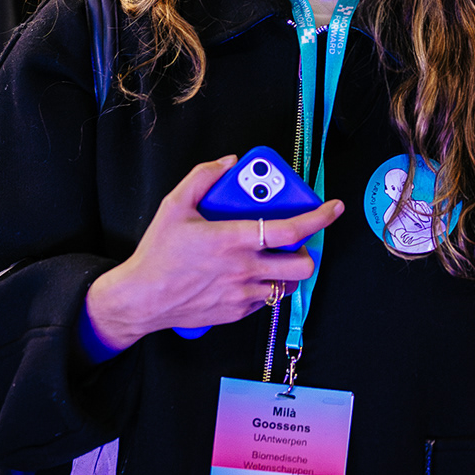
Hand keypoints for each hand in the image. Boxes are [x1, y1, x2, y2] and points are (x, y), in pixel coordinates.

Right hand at [83, 156, 344, 356]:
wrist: (142, 299)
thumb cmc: (158, 253)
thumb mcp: (174, 206)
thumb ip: (203, 177)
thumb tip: (229, 162)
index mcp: (232, 239)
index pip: (289, 230)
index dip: (318, 218)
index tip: (333, 208)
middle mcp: (243, 269)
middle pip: (301, 266)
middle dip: (307, 252)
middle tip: (294, 242)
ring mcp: (242, 294)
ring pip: (288, 286)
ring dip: (288, 272)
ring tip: (273, 259)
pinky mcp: (236, 312)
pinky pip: (265, 300)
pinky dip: (265, 286)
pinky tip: (248, 275)